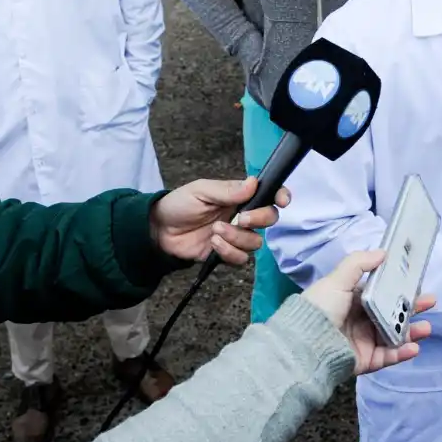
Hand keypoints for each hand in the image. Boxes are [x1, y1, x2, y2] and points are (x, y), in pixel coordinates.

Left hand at [149, 177, 289, 265]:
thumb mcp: (201, 191)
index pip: (268, 195)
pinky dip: (229, 252)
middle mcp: (242, 216)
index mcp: (239, 196)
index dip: (280, 196)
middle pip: (269, 219)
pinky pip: (241, 258)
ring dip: (237, 237)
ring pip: (255, 242)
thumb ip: (228, 190)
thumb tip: (253, 182)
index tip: (283, 201)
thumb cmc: (180, 204)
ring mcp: (235, 236)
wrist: (159, 230)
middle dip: (260, 219)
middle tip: (241, 218)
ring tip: (216, 231)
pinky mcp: (226, 254)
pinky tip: (213, 244)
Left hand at [303, 249, 434, 375]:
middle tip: (430, 301)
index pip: (382, 293)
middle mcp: (361, 321)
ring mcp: (365, 342)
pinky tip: (414, 347)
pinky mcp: (366, 360)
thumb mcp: (337, 280)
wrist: (305, 344)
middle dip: (412, 308)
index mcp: (354, 300)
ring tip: (426, 328)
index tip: (417, 282)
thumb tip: (383, 252)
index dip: (400, 288)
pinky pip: (388, 356)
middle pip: (393, 314)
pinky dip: (403, 353)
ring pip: (395, 336)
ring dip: (412, 331)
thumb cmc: (321, 308)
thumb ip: (359, 263)